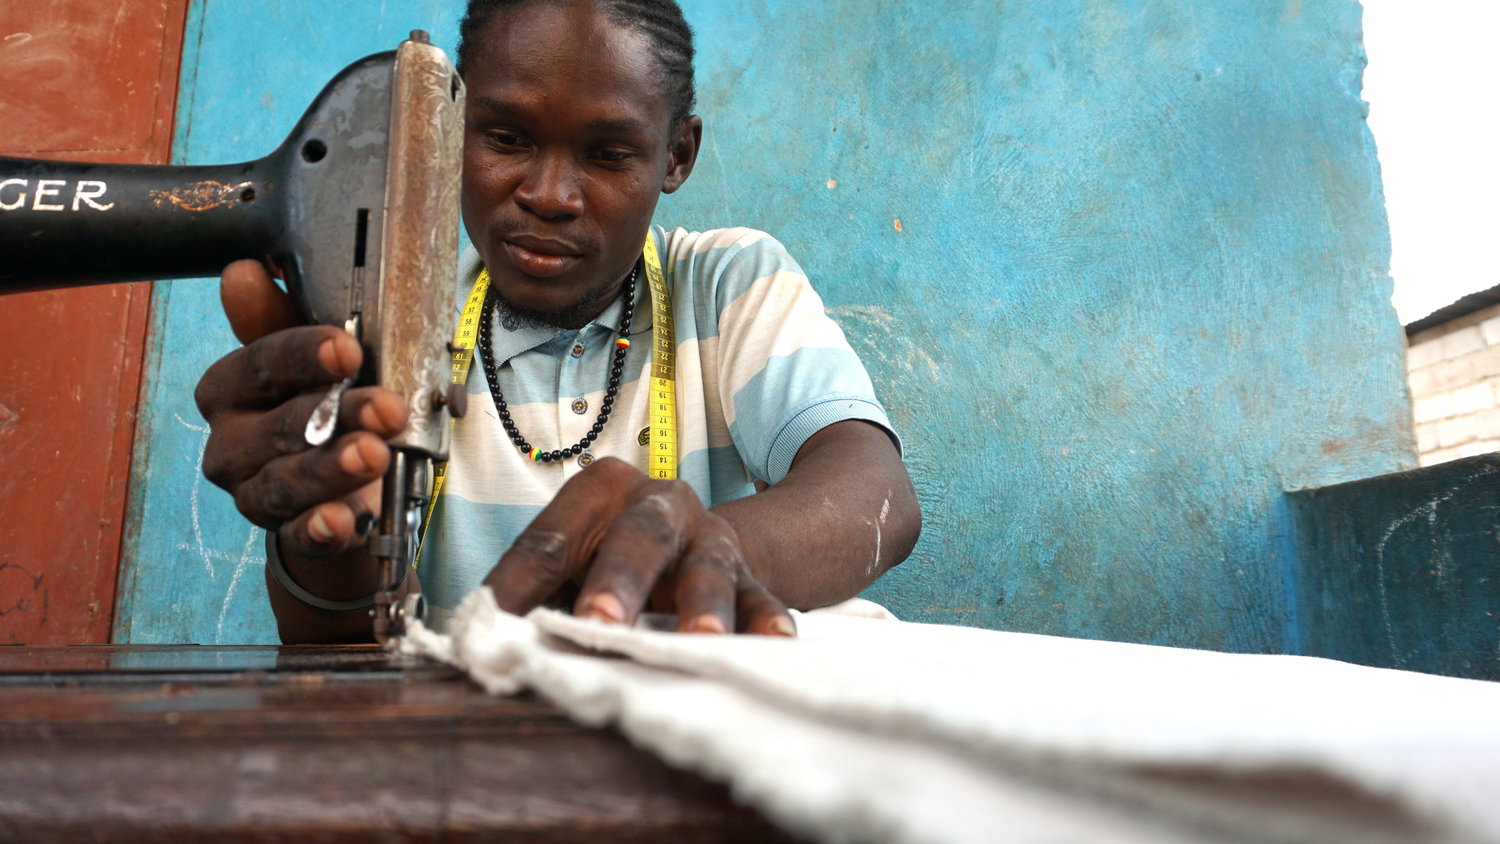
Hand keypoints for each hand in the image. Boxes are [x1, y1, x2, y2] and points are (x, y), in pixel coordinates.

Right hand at [194, 260, 408, 557]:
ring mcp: (254, 494)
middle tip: (385, 407)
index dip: (302, 356)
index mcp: (231, 389)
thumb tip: (243, 273)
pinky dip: (322, 530)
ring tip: (374, 455)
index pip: (259, 365)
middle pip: (278, 427)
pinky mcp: (287, 536)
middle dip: (335, 416)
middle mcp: (231, 444)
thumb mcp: (314, 360)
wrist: (342, 485)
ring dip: (332, 470)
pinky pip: (300, 537)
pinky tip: (344, 522)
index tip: (347, 349)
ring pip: (286, 483)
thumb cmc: (327, 406)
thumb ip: (283, 320)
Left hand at [483, 457, 796, 635]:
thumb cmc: (609, 558)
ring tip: (700, 639)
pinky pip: (760, 595)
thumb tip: (478, 641)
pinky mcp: (748, 572)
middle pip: (637, 537)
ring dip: (702, 604)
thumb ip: (525, 595)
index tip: (497, 626)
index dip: (520, 587)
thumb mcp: (563, 564)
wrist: (691, 540)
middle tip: (599, 621)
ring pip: (707, 566)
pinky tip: (772, 643)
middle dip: (619, 580)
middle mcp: (660, 503)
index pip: (550, 542)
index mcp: (599, 491)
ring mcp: (708, 536)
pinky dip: (765, 619)